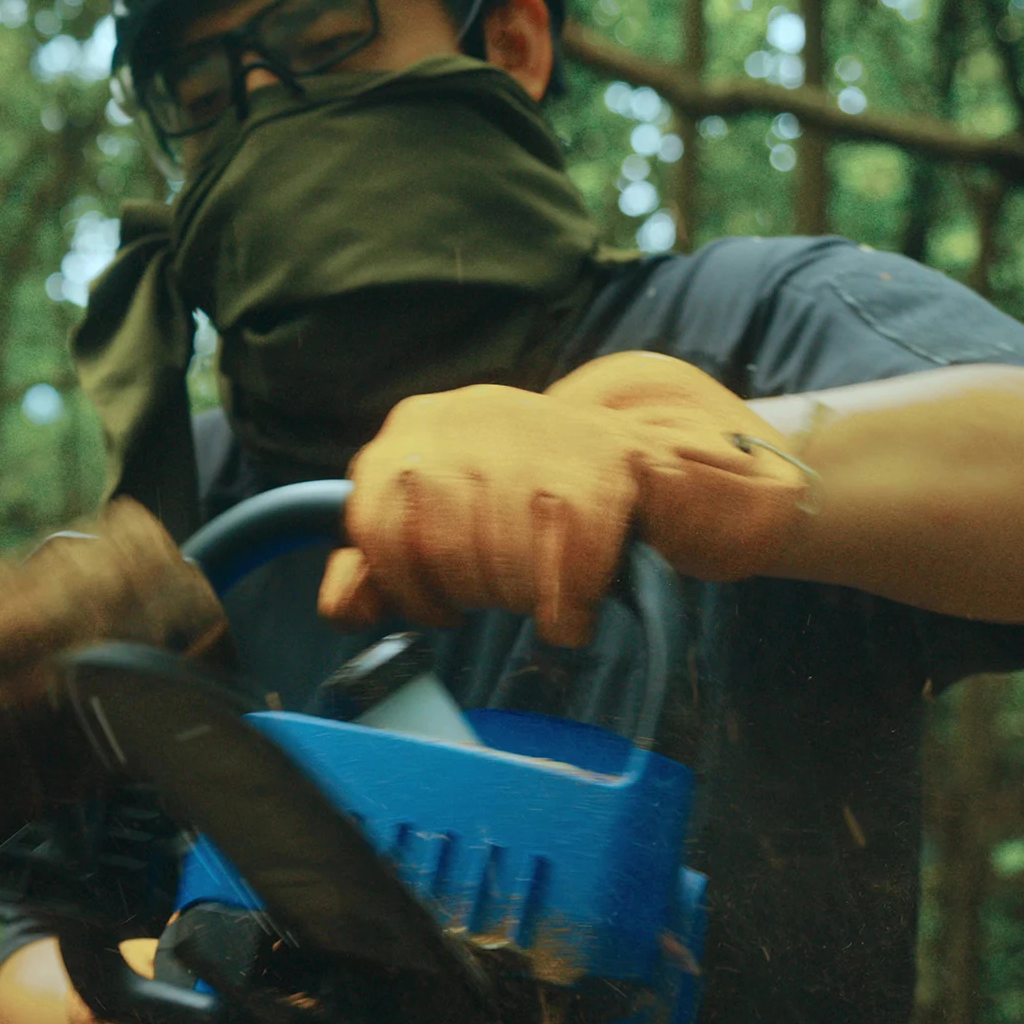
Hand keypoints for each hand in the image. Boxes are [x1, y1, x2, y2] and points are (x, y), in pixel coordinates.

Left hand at [319, 352, 807, 645]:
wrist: (680, 482)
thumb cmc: (555, 517)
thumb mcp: (459, 537)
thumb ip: (389, 567)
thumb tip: (343, 605)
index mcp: (422, 426)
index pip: (370, 518)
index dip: (401, 581)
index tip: (438, 605)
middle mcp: (474, 411)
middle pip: (434, 539)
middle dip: (466, 589)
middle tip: (503, 596)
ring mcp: (545, 427)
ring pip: (497, 548)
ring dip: (523, 594)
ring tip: (547, 590)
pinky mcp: (614, 457)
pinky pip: (568, 550)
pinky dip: (570, 601)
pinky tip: (576, 611)